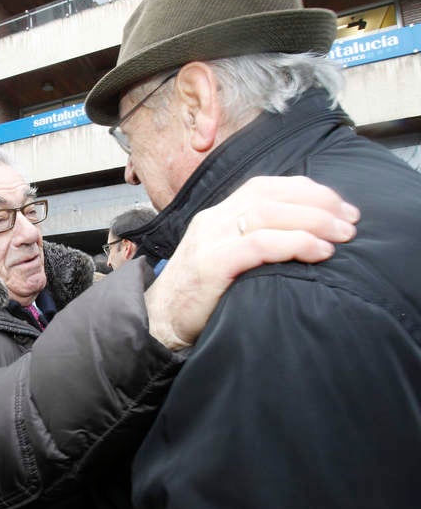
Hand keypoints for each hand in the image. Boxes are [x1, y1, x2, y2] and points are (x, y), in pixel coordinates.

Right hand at [147, 176, 359, 349]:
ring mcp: (210, 240)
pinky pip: (258, 244)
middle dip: (318, 203)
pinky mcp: (211, 264)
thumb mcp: (225, 259)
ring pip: (267, 213)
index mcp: (218, 215)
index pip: (266, 187)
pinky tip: (319, 253)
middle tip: (350, 222)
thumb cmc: (199, 296)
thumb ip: (253, 243)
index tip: (340, 207)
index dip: (307, 191)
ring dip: (313, 221)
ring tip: (342, 236)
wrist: (159, 321)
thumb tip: (304, 237)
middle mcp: (213, 220)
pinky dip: (294, 243)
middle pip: (270, 195)